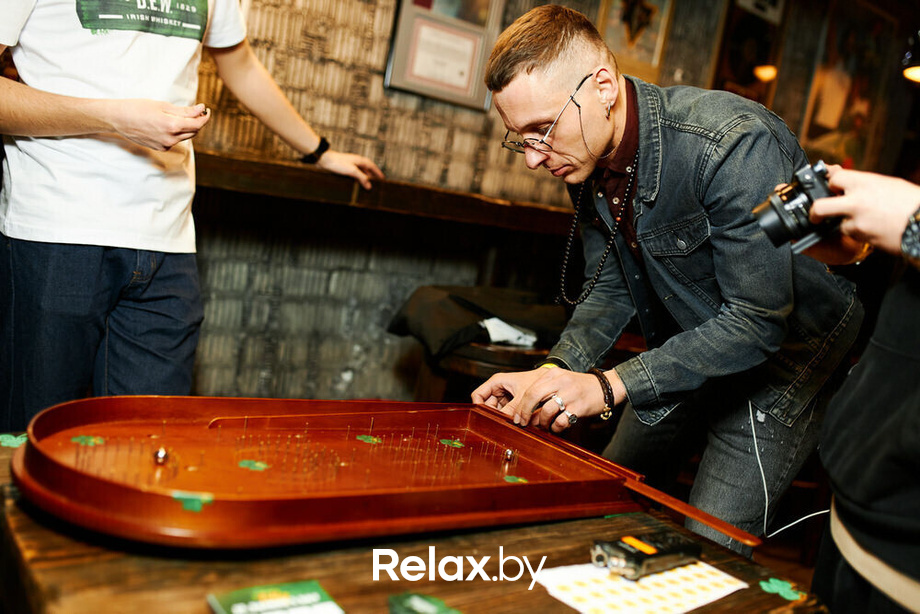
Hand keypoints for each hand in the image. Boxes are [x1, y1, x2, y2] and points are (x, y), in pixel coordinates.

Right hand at [107, 100, 210, 150]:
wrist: (118, 119)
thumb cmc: (138, 108)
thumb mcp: (163, 106)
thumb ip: (184, 110)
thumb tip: (201, 109)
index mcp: (172, 126)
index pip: (198, 124)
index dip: (205, 117)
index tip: (206, 110)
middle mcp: (171, 139)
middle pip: (193, 131)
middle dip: (197, 121)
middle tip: (195, 111)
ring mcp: (165, 145)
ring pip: (184, 136)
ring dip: (186, 127)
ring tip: (177, 115)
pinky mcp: (160, 148)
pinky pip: (174, 140)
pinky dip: (175, 133)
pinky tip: (165, 124)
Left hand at [317, 150, 384, 189]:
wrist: (324, 160)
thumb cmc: (337, 163)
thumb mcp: (352, 171)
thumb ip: (362, 178)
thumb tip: (369, 185)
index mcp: (360, 160)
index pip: (372, 166)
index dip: (378, 172)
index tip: (382, 178)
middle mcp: (356, 161)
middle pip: (367, 169)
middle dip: (372, 175)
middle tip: (377, 183)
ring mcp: (350, 164)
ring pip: (361, 171)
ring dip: (365, 177)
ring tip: (368, 184)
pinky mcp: (345, 168)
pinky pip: (355, 173)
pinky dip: (358, 178)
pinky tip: (357, 183)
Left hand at [472, 368, 608, 433]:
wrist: (606, 387)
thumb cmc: (580, 387)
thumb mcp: (561, 380)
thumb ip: (545, 389)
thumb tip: (526, 407)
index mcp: (553, 374)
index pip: (530, 389)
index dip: (521, 405)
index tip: (517, 416)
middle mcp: (560, 381)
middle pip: (533, 396)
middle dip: (525, 412)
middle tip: (522, 423)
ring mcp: (570, 394)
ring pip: (546, 410)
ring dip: (542, 422)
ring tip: (545, 425)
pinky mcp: (579, 407)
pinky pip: (561, 421)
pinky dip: (556, 428)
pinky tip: (557, 427)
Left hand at [808, 165, 919, 255]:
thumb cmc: (911, 202)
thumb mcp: (887, 183)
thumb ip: (863, 184)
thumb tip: (844, 182)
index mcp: (863, 183)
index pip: (832, 179)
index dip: (830, 184)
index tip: (831, 188)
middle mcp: (856, 201)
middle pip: (820, 207)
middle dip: (815, 212)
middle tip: (815, 216)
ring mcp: (857, 221)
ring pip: (839, 225)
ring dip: (847, 224)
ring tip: (868, 220)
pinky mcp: (862, 237)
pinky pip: (853, 235)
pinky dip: (859, 233)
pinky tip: (874, 228)